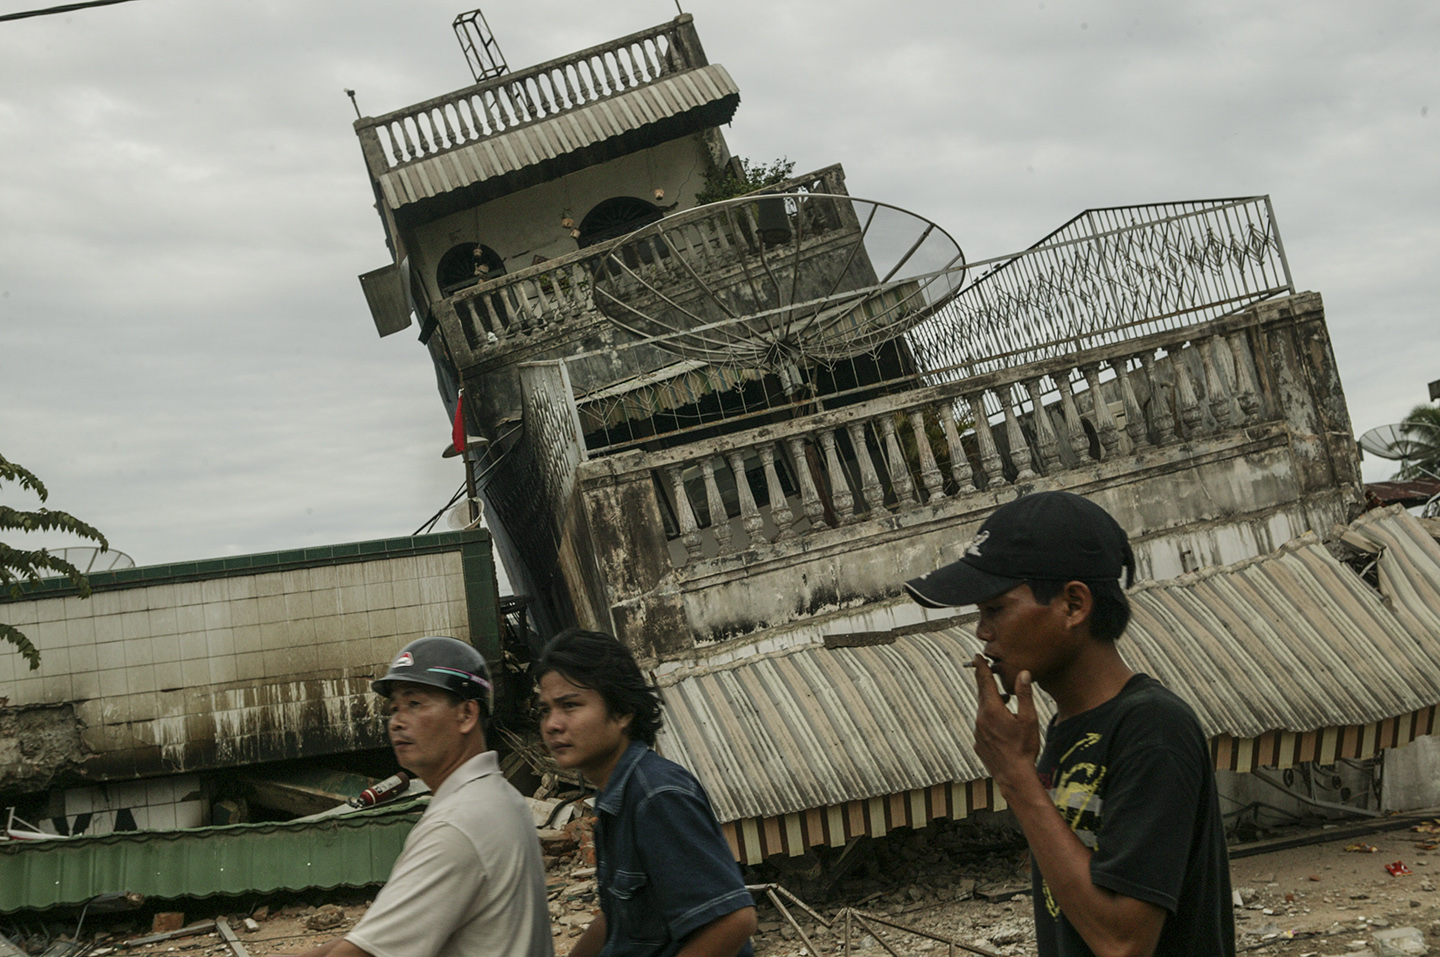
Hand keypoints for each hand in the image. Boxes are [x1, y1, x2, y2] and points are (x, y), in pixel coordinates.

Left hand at [971, 655, 1040, 785]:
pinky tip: (1001, 725)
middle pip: (982, 695)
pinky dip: (990, 720)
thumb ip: (1024, 695)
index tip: (977, 657)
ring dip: (991, 703)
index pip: (984, 682)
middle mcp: (980, 718)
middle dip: (984, 682)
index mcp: (992, 709)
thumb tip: (1023, 673)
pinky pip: (982, 726)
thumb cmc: (1024, 747)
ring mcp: (977, 732)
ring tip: (1005, 700)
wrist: (1013, 776)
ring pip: (982, 711)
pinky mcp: (978, 743)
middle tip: (985, 670)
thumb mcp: (1029, 719)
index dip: (981, 668)